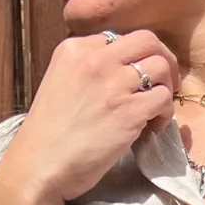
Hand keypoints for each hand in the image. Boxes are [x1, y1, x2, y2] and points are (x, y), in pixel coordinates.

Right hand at [0, 28, 177, 204]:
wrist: (38, 166)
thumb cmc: (46, 136)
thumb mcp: (58, 84)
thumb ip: (85, 71)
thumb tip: (116, 74)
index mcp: (74, 48)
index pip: (118, 38)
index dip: (132, 57)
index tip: (133, 78)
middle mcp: (95, 58)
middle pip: (146, 40)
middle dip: (162, 58)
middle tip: (163, 82)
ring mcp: (114, 83)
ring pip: (160, 65)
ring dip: (166, 86)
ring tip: (156, 109)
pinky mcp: (129, 110)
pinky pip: (163, 97)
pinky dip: (165, 112)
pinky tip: (153, 126)